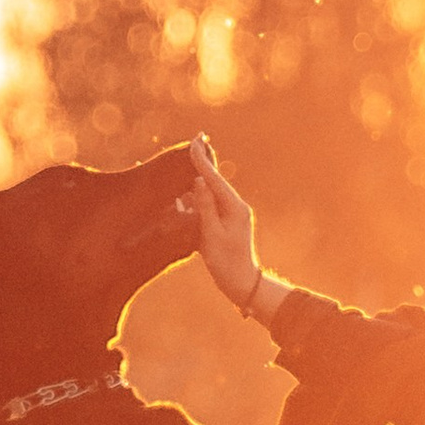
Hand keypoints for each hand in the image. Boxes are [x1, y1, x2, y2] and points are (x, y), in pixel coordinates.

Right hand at [187, 133, 262, 309]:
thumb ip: (204, 207)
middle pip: (213, 180)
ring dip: (196, 180)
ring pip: (209, 192)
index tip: (194, 141)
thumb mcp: (211, 235)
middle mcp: (235, 206)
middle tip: (191, 142)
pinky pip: (208, 204)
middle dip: (199, 164)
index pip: (214, 178)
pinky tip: (184, 192)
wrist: (241, 283)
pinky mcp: (225, 222)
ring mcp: (231, 214)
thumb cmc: (226, 262)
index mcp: (234, 207)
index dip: (202, 159)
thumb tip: (198, 182)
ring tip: (182, 164)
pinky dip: (195, 197)